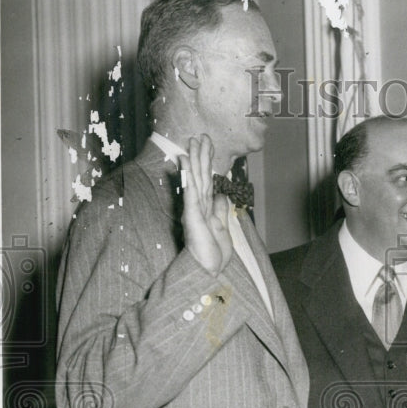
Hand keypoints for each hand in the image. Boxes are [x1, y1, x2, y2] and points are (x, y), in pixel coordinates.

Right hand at [180, 135, 232, 275]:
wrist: (207, 272)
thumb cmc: (213, 254)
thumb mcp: (223, 227)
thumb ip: (221, 210)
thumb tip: (222, 195)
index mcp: (206, 208)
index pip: (207, 180)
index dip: (207, 162)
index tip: (208, 145)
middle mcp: (198, 206)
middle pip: (200, 175)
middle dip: (201, 155)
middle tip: (201, 136)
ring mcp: (194, 210)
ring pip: (195, 179)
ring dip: (194, 160)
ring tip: (192, 142)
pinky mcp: (192, 216)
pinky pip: (190, 193)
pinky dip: (188, 177)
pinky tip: (184, 162)